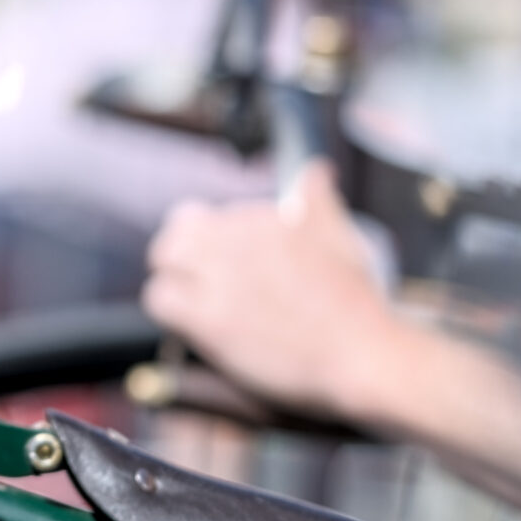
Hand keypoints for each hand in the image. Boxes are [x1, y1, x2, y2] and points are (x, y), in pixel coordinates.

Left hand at [142, 159, 397, 418]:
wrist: (359, 350)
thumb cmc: (354, 299)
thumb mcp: (339, 235)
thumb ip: (318, 199)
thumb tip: (315, 170)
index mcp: (262, 218)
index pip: (196, 216)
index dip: (197, 237)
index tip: (210, 258)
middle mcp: (237, 239)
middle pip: (176, 232)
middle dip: (178, 253)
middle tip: (192, 279)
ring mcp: (222, 276)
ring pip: (164, 261)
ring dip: (172, 278)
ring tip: (190, 301)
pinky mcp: (210, 317)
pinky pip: (160, 299)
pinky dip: (168, 308)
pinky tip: (189, 322)